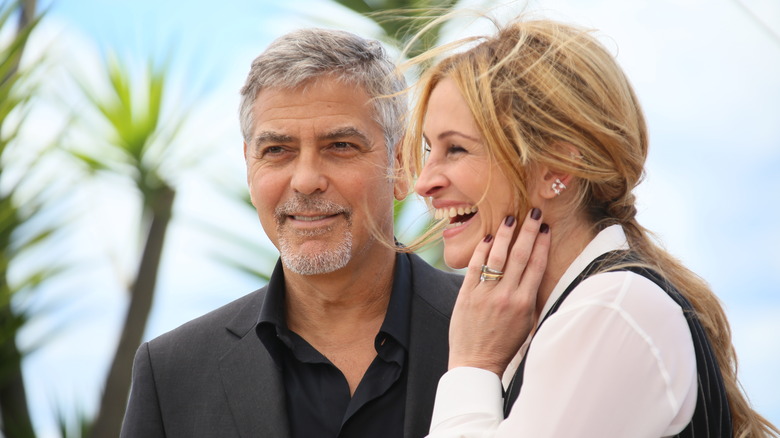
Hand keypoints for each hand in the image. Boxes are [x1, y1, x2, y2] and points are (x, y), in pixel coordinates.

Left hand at [448, 208, 549, 375]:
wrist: (476, 362)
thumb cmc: (504, 344)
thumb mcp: (526, 323)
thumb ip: (530, 297)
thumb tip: (535, 271)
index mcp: (525, 303)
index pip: (536, 265)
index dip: (542, 244)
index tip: (546, 228)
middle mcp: (506, 296)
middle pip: (520, 255)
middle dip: (528, 231)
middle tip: (533, 212)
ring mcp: (485, 294)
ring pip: (497, 256)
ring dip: (505, 234)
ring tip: (510, 218)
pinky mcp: (466, 294)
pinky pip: (476, 266)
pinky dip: (482, 250)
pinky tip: (488, 237)